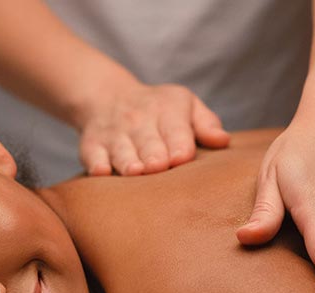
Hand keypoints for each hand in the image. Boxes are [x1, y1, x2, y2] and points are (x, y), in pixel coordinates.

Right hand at [72, 80, 229, 175]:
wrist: (107, 98)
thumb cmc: (158, 110)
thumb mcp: (185, 106)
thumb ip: (205, 123)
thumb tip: (223, 140)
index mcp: (167, 110)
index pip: (175, 130)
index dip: (179, 144)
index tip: (181, 158)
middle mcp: (139, 121)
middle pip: (148, 142)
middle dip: (153, 154)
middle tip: (158, 166)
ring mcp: (114, 134)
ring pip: (121, 150)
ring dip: (127, 161)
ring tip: (135, 172)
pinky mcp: (92, 146)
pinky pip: (93, 156)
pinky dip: (96, 164)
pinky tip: (101, 172)